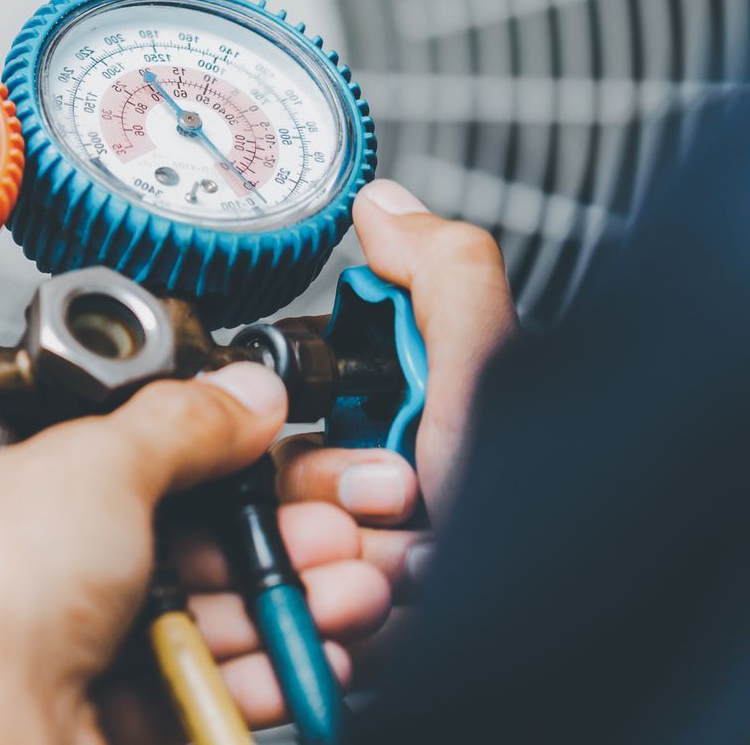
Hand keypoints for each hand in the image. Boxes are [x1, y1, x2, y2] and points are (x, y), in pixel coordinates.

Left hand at [0, 363, 390, 743]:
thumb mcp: (91, 463)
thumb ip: (177, 425)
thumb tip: (230, 396)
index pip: (23, 444)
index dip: (128, 439)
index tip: (212, 434)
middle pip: (112, 535)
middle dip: (238, 529)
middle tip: (307, 513)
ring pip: (152, 614)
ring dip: (259, 597)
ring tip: (335, 578)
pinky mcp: (57, 726)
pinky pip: (161, 685)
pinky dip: (237, 667)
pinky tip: (302, 645)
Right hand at [275, 179, 515, 595]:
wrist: (554, 617)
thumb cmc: (536, 514)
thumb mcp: (493, 376)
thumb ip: (443, 277)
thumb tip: (384, 204)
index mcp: (411, 429)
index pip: (297, 423)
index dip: (320, 436)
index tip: (372, 445)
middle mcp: (388, 498)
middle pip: (282, 492)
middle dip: (333, 501)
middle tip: (403, 504)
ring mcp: (372, 569)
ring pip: (290, 556)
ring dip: (340, 562)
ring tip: (410, 570)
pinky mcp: (361, 631)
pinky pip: (306, 615)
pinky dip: (341, 615)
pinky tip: (397, 610)